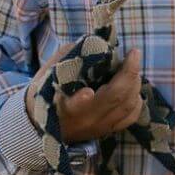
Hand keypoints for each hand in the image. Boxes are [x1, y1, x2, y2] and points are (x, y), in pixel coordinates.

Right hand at [25, 43, 143, 143]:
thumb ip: (68, 57)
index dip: (103, 81)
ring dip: (135, 86)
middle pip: (118, 98)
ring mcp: (99, 127)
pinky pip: (129, 118)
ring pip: (127, 108)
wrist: (39, 127)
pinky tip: (134, 90)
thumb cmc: (42, 95)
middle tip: (133, 56)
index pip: (89, 96)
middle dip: (130, 74)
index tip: (119, 60)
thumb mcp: (48, 74)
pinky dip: (135, 101)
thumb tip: (93, 43)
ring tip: (133, 70)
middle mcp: (88, 119)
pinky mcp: (106, 131)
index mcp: (68, 106)